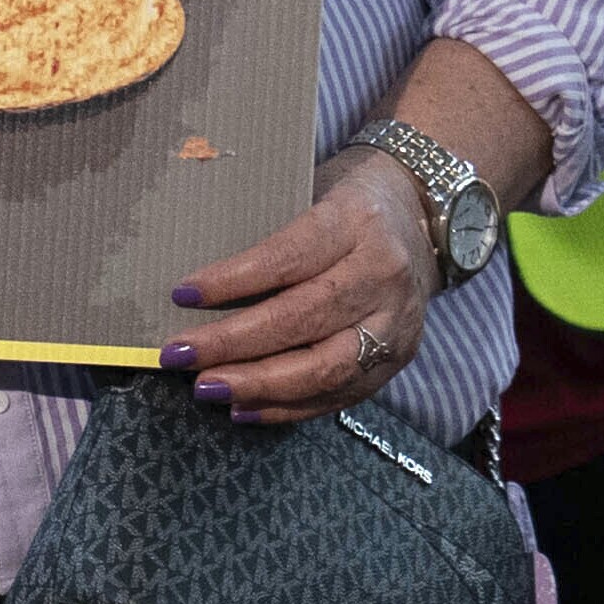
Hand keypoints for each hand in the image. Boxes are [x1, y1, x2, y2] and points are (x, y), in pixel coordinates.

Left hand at [165, 150, 436, 423]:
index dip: (234, 280)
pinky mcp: (399, 357)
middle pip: (306, 318)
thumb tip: (193, 292)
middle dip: (235, 343)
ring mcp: (397, 322)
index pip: (290, 257)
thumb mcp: (312, 195)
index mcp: (358, 223)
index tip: (182, 294)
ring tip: (207, 388)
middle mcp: (384, 274)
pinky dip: (287, 407)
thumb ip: (268, 238)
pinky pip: (340, 394)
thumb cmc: (347, 205)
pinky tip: (243, 408)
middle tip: (180, 355)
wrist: (423, 218)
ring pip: (327, 367)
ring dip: (259, 385)